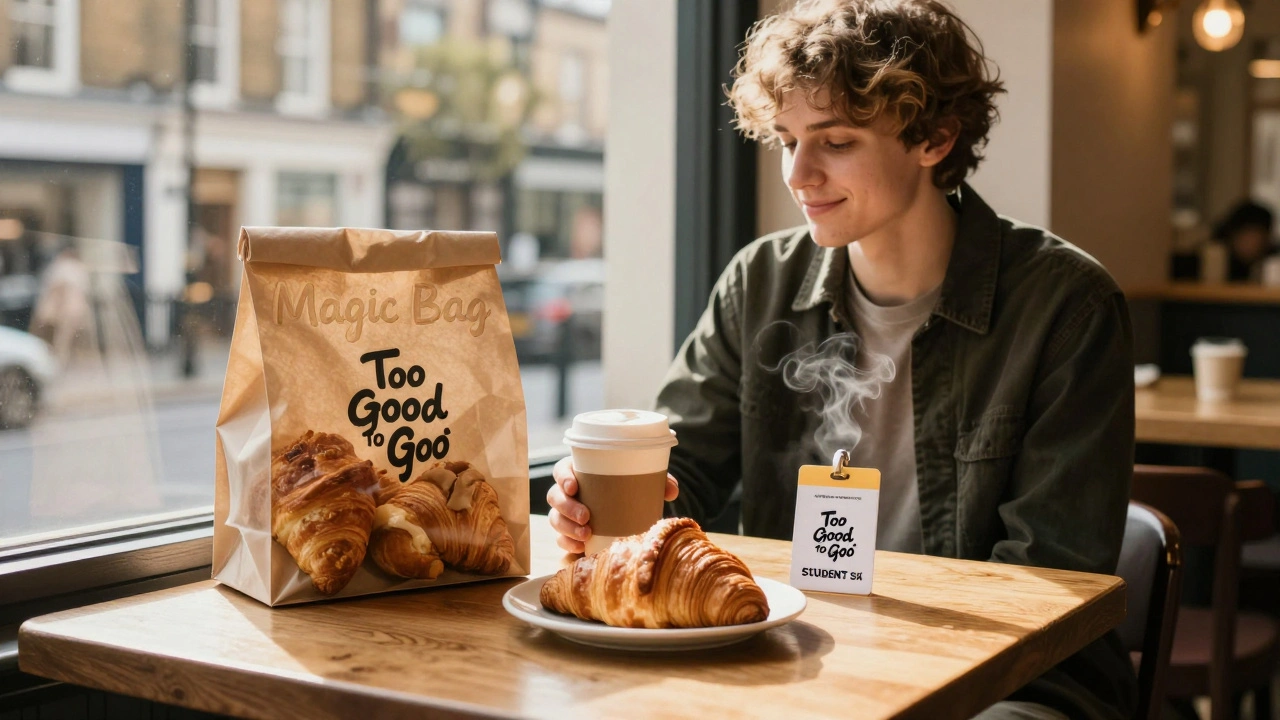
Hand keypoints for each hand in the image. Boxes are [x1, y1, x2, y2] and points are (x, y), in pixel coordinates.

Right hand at [547, 456, 679, 553]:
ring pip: (555, 518)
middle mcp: (569, 493)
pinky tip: (580, 548)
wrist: (630, 516)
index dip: (563, 477)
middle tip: (586, 516)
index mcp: (581, 473)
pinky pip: (561, 539)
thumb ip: (658, 482)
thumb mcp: (644, 484)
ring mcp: (566, 514)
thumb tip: (671, 491)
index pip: (561, 470)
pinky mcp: (569, 534)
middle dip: (567, 507)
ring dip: (567, 527)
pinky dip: (568, 543)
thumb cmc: (631, 491)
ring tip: (585, 535)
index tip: (573, 486)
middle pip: (554, 496)